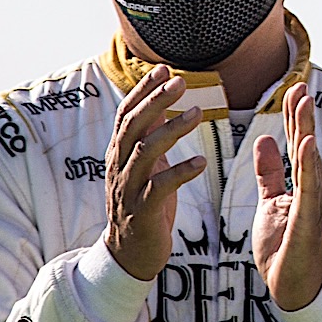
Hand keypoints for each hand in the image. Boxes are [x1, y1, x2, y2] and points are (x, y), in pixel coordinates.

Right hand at [103, 67, 208, 280]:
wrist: (128, 253)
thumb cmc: (143, 202)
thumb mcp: (145, 164)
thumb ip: (149, 134)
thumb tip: (160, 99)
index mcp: (119, 154)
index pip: (126, 115)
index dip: (142, 91)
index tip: (163, 68)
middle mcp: (119, 168)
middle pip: (132, 127)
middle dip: (155, 101)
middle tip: (181, 81)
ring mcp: (128, 190)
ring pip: (145, 153)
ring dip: (171, 130)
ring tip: (198, 113)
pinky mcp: (143, 212)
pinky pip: (160, 189)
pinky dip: (181, 173)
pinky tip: (202, 162)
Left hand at [251, 83, 321, 311]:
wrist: (292, 289)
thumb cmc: (285, 248)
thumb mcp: (270, 203)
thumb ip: (270, 173)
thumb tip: (264, 140)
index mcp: (305, 185)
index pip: (299, 144)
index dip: (295, 117)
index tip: (293, 89)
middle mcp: (316, 190)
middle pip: (308, 146)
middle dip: (303, 116)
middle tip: (300, 85)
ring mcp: (315, 205)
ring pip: (310, 162)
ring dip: (306, 131)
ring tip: (303, 103)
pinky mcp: (309, 222)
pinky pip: (309, 190)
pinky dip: (307, 165)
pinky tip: (306, 144)